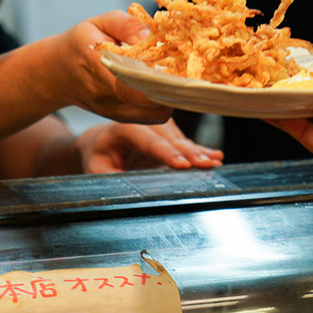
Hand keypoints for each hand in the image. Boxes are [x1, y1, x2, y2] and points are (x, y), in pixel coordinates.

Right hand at [50, 10, 172, 123]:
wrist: (55, 72)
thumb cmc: (81, 42)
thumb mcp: (98, 22)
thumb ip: (125, 25)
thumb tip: (149, 35)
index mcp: (96, 68)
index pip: (129, 85)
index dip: (158, 82)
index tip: (179, 70)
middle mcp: (104, 97)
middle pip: (149, 105)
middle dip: (173, 90)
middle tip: (188, 72)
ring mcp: (113, 112)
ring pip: (155, 115)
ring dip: (171, 99)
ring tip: (178, 79)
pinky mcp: (120, 119)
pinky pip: (151, 118)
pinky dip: (164, 104)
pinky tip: (167, 87)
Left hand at [76, 118, 223, 173]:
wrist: (100, 140)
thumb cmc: (98, 155)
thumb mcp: (96, 169)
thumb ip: (112, 178)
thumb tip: (131, 190)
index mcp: (124, 128)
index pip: (149, 141)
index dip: (167, 153)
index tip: (183, 165)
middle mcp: (144, 121)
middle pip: (170, 138)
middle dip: (190, 152)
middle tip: (207, 165)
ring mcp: (159, 124)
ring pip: (181, 139)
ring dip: (199, 151)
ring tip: (215, 162)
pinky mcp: (168, 132)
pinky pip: (185, 141)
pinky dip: (200, 149)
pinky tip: (216, 156)